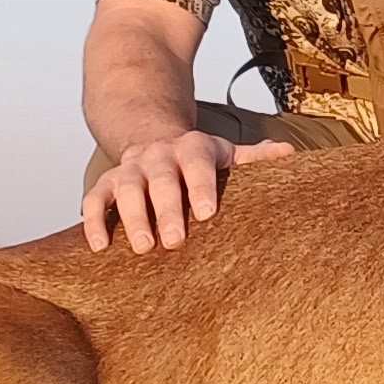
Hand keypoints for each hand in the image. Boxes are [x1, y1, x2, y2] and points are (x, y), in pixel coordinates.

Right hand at [81, 131, 298, 253]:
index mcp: (192, 148)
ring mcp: (130, 168)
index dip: (201, 186)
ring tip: (142, 248)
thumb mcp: (224, 154)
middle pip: (161, 178)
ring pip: (125, 187)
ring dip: (132, 217)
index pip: (198, 164)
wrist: (151, 135)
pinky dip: (94, 220)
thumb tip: (289, 154)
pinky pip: (94, 199)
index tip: (207, 212)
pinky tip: (100, 246)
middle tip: (174, 241)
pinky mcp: (106, 183)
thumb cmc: (195, 158)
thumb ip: (254, 158)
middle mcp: (158, 155)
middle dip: (166, 208)